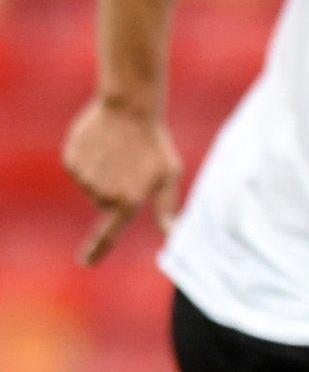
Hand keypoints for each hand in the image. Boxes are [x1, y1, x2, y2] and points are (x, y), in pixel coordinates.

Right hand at [63, 95, 181, 264]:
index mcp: (128, 201)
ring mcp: (84, 178)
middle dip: (117, 188)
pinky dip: (89, 159)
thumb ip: (166, 207)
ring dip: (104, 173)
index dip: (98, 249)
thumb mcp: (168, 175)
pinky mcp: (71, 162)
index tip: (86, 263)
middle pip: (104, 203)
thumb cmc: (155, 143)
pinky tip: (103, 144)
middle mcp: (102, 194)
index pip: (110, 234)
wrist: (130, 108)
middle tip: (131, 164)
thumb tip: (174, 235)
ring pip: (91, 186)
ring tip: (118, 152)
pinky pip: (79, 169)